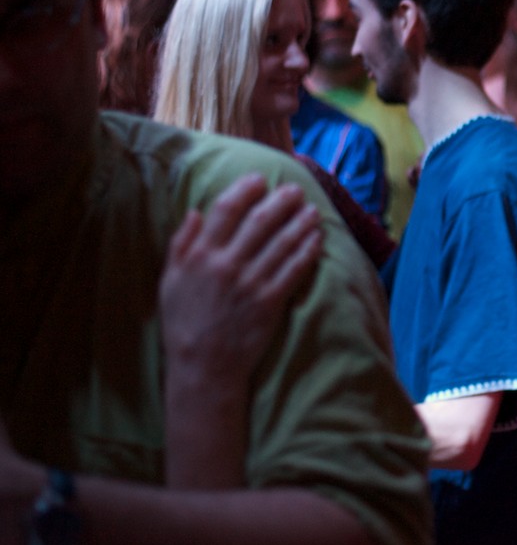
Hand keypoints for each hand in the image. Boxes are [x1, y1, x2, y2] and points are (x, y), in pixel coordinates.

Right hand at [159, 174, 322, 386]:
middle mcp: (226, 265)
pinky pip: (294, 269)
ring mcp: (251, 282)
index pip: (226, 210)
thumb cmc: (184, 322)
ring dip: (300, 222)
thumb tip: (197, 211)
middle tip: (295, 189)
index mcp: (199, 256)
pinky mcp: (271, 301)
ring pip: (282, 242)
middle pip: (260, 221)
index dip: (245, 190)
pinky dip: (308, 250)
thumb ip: (181, 244)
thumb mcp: (170, 281)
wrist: (203, 366)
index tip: (259, 179)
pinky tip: (317, 239)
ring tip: (312, 209)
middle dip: (281, 200)